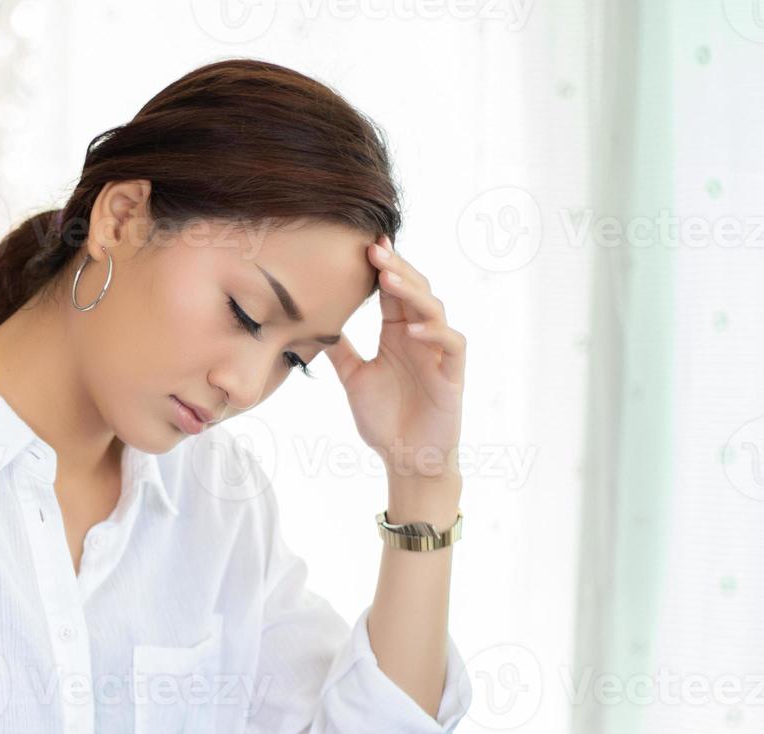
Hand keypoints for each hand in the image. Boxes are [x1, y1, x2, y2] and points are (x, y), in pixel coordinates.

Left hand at [325, 234, 464, 486]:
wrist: (406, 459)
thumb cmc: (384, 419)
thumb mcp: (354, 378)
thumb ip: (339, 349)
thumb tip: (310, 323)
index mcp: (397, 334)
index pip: (392, 292)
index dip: (383, 268)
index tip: (365, 244)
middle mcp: (420, 338)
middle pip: (414, 292)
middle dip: (396, 268)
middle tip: (374, 249)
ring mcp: (438, 354)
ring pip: (433, 311)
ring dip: (412, 293)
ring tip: (388, 278)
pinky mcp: (452, 376)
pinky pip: (450, 346)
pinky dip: (433, 334)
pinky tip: (410, 329)